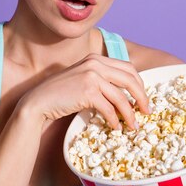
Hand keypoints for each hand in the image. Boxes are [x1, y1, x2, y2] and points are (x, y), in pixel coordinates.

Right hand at [19, 54, 149, 129]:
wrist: (39, 101)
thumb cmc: (61, 94)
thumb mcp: (83, 79)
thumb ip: (102, 81)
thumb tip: (126, 96)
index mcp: (96, 58)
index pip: (128, 68)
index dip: (139, 84)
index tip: (142, 98)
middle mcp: (95, 63)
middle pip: (130, 79)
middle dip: (142, 97)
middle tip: (147, 111)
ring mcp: (91, 76)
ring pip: (121, 97)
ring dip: (130, 114)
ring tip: (133, 125)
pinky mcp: (87, 91)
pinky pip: (109, 108)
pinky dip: (115, 120)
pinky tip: (115, 127)